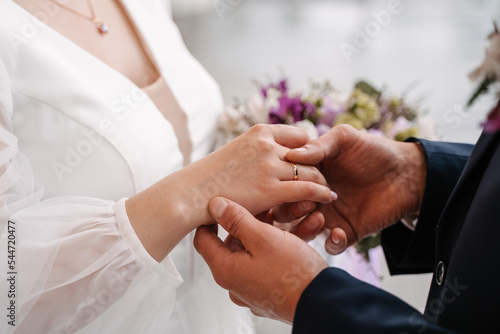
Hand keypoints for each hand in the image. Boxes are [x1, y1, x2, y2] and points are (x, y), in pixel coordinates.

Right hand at [126, 124, 332, 260]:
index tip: (310, 165)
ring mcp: (269, 166)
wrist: (190, 194)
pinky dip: (321, 193)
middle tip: (323, 180)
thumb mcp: (236, 152)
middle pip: (309, 154)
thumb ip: (257, 152)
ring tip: (327, 191)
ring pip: (311, 171)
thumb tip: (271, 158)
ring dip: (321, 182)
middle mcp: (267, 145)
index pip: (300, 136)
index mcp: (259, 132)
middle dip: (318, 167)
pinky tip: (327, 198)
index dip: (309, 151)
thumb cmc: (210, 177)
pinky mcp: (270, 189)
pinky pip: (308, 189)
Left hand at [194, 197, 327, 323]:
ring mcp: (254, 290)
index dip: (211, 218)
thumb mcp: (263, 237)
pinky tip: (301, 233)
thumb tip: (215, 206)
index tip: (223, 204)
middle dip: (252, 222)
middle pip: (233, 243)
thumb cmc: (293, 273)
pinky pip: (271, 263)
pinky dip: (282, 247)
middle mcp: (236, 283)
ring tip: (292, 217)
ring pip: (256, 251)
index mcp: (226, 270)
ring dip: (272, 232)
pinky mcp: (272, 292)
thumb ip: (237, 220)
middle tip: (268, 208)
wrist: (325, 303)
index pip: (204, 239)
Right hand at [286, 125, 426, 253]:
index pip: (284, 184)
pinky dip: (331, 242)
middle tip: (307, 204)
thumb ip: (319, 146)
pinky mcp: (347, 231)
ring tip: (321, 218)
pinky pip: (331, 245)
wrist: (407, 172)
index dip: (283, 186)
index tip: (291, 184)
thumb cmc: (374, 150)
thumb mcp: (345, 139)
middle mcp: (314, 196)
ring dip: (306, 228)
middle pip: (287, 211)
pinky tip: (338, 232)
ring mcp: (330, 215)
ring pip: (303, 231)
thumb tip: (291, 155)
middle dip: (290, 210)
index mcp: (308, 174)